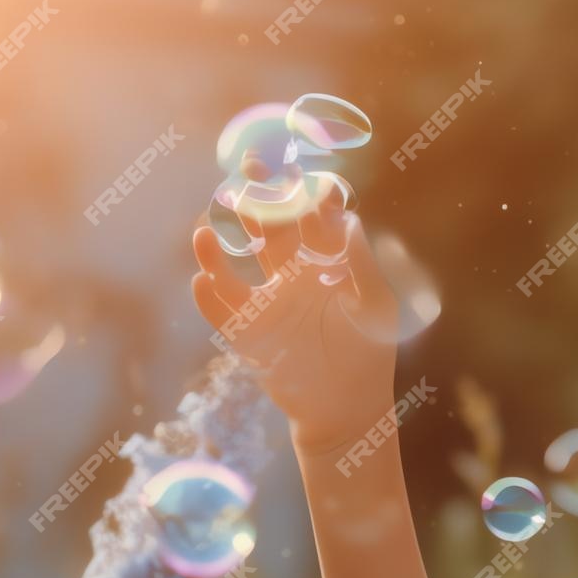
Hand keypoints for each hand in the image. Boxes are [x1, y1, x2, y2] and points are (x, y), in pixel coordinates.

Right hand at [188, 157, 400, 454]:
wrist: (346, 407)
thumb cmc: (368, 354)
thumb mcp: (374, 307)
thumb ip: (362, 264)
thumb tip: (349, 219)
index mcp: (324, 264)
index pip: (312, 219)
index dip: (307, 195)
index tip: (305, 175)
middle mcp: (290, 274)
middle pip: (268, 227)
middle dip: (259, 198)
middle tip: (250, 170)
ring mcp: (265, 300)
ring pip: (234, 261)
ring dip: (219, 243)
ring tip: (207, 228)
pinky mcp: (246, 331)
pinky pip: (220, 308)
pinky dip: (209, 293)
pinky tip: (203, 278)